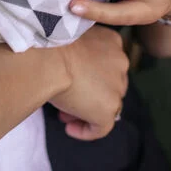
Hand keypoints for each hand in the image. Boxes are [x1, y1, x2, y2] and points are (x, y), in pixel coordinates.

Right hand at [49, 26, 128, 140]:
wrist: (49, 55)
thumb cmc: (50, 44)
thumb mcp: (68, 41)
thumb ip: (79, 53)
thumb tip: (71, 72)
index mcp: (112, 41)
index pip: (106, 63)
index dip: (89, 75)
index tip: (70, 79)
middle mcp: (121, 62)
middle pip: (109, 84)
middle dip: (89, 93)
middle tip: (68, 100)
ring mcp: (117, 86)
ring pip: (106, 104)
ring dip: (87, 110)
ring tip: (64, 116)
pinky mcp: (109, 108)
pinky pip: (102, 127)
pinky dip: (87, 130)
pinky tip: (70, 129)